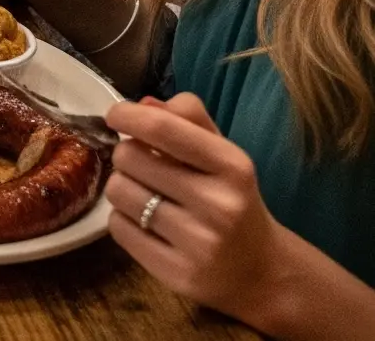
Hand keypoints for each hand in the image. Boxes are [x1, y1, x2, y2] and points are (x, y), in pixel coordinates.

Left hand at [103, 93, 305, 331]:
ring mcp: (199, 244)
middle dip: (127, 155)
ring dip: (123, 187)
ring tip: (147, 195)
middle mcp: (219, 205)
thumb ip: (188, 119)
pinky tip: (148, 225)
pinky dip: (123, 220)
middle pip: (129, 157)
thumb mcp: (223, 155)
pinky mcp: (178, 274)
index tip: (115, 116)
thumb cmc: (234, 200)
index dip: (127, 115)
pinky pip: (118, 228)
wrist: (264, 273)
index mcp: (232, 167)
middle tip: (144, 167)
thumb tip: (144, 103)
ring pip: (118, 192)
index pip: (162, 128)